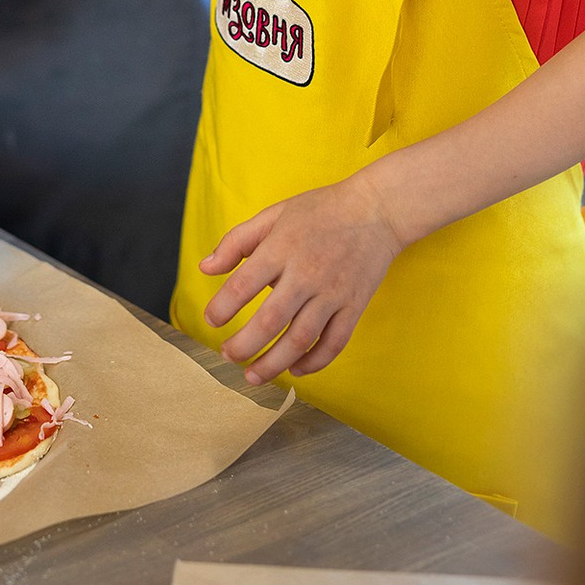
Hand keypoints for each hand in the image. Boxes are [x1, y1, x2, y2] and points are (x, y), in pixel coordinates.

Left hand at [197, 174, 407, 383]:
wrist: (378, 209)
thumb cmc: (322, 210)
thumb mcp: (275, 214)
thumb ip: (237, 241)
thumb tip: (205, 268)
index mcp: (282, 248)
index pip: (242, 286)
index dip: (220, 309)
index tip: (211, 320)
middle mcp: (307, 273)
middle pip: (269, 321)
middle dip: (242, 346)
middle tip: (227, 354)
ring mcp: (333, 292)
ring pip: (300, 339)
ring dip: (272, 363)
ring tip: (252, 376)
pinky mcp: (354, 305)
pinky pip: (334, 342)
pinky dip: (314, 362)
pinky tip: (295, 368)